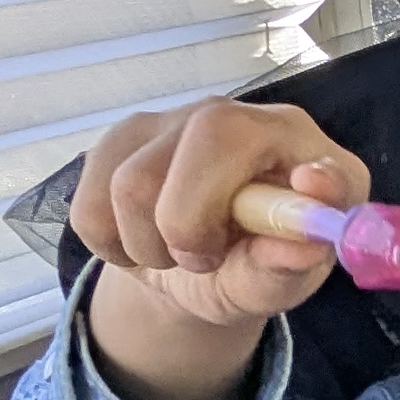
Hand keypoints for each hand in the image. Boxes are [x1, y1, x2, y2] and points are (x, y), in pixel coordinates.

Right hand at [71, 97, 369, 327]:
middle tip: (203, 259)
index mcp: (298, 145)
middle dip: (192, 223)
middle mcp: (237, 116)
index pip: (295, 135)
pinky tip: (141, 241)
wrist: (192, 273)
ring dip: (148, 247)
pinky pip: (90, 200)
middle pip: (205, 138)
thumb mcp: (278, 283)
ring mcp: (174, 118)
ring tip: (177, 254)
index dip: (298, 160)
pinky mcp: (120, 137)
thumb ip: (289, 267)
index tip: (309, 186)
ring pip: (132, 183)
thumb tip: (301, 246)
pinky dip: (109, 242)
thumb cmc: (253, 268)